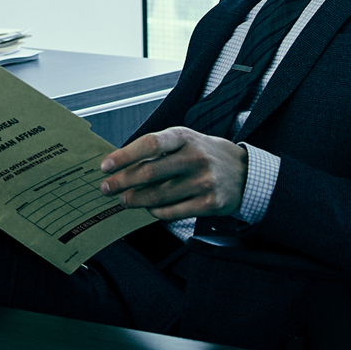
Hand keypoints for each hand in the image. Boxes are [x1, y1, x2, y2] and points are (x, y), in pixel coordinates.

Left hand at [97, 127, 247, 221]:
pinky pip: (173, 212)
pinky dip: (156, 212)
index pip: (150, 143)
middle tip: (107, 188)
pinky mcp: (210, 204)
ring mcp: (204, 182)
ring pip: (158, 196)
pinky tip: (149, 209)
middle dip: (122, 182)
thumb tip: (121, 165)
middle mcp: (195, 157)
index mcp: (185, 137)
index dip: (124, 155)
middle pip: (150, 172)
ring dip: (135, 200)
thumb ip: (158, 150)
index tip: (105, 166)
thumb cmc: (205, 154)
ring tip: (124, 200)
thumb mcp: (186, 141)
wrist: (245, 173)